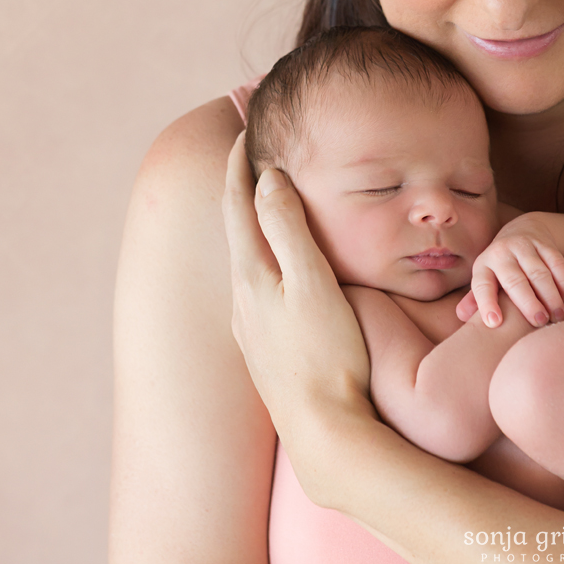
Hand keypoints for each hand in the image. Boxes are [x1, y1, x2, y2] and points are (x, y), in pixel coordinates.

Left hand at [222, 134, 373, 460]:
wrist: (326, 433)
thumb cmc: (327, 355)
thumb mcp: (313, 283)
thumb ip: (288, 228)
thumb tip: (267, 178)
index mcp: (252, 274)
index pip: (239, 203)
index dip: (241, 165)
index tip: (245, 131)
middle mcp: (243, 298)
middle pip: (236, 229)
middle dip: (241, 189)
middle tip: (249, 155)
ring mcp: (250, 327)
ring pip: (245, 260)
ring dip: (251, 225)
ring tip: (263, 204)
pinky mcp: (263, 350)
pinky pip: (256, 288)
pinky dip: (262, 259)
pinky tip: (275, 272)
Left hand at [456, 220, 563, 326]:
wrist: (520, 231)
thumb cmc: (501, 269)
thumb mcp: (486, 280)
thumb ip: (475, 299)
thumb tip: (461, 317)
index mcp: (483, 266)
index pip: (481, 286)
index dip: (486, 304)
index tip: (494, 323)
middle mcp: (501, 253)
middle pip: (514, 280)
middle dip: (527, 302)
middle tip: (539, 322)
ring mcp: (523, 246)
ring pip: (538, 272)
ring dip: (550, 295)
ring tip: (558, 315)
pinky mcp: (544, 243)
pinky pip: (556, 262)